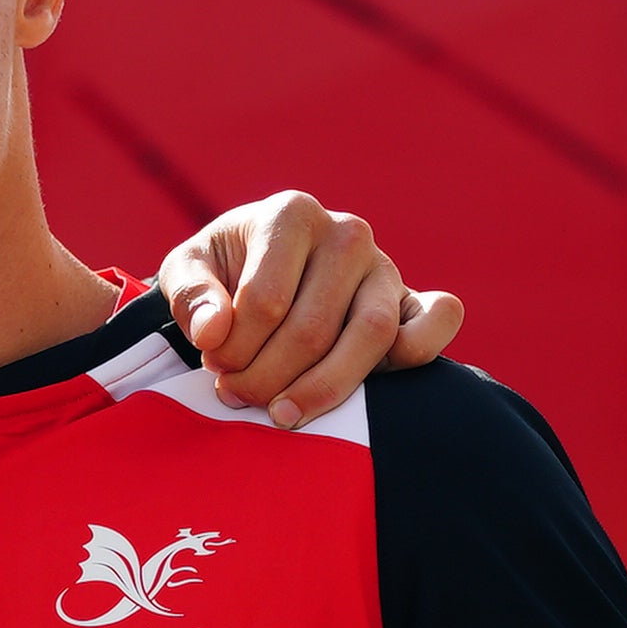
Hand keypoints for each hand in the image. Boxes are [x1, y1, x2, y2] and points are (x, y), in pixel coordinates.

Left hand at [157, 195, 463, 427]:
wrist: (257, 272)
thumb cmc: (222, 273)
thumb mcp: (187, 272)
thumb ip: (192, 297)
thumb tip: (215, 332)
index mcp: (291, 214)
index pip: (266, 299)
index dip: (234, 348)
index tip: (214, 367)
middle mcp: (346, 233)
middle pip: (314, 328)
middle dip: (268, 377)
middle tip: (237, 396)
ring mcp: (384, 266)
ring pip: (372, 336)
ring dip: (323, 388)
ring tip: (281, 413)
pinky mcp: (412, 298)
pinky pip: (440, 318)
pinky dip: (421, 350)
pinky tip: (373, 385)